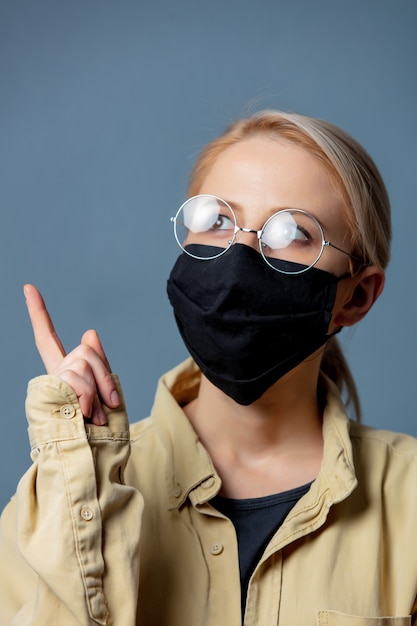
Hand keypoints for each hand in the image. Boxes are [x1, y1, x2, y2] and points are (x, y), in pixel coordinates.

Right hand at [24, 284, 119, 424]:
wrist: (91, 464)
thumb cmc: (101, 436)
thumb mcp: (107, 395)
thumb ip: (98, 364)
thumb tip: (89, 331)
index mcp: (65, 376)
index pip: (48, 338)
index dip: (38, 313)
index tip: (28, 288)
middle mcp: (52, 378)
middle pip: (85, 352)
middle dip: (104, 375)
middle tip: (108, 404)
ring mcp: (47, 386)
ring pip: (83, 363)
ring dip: (97, 390)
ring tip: (94, 416)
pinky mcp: (46, 395)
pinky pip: (75, 379)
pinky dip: (87, 397)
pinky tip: (83, 416)